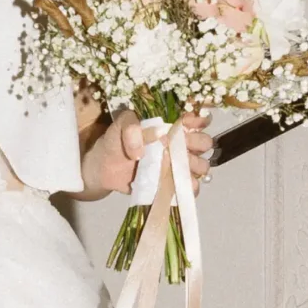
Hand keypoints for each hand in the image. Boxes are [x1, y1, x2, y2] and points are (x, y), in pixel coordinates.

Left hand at [80, 110, 215, 196]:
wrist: (104, 168)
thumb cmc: (115, 141)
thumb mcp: (120, 126)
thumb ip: (131, 129)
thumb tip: (141, 151)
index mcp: (169, 126)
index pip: (193, 120)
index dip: (198, 120)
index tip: (191, 123)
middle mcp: (178, 144)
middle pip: (204, 143)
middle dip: (198, 143)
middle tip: (183, 146)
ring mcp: (176, 165)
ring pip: (201, 165)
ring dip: (196, 166)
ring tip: (180, 166)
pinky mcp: (172, 183)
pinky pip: (190, 187)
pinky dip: (190, 187)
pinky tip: (182, 185)